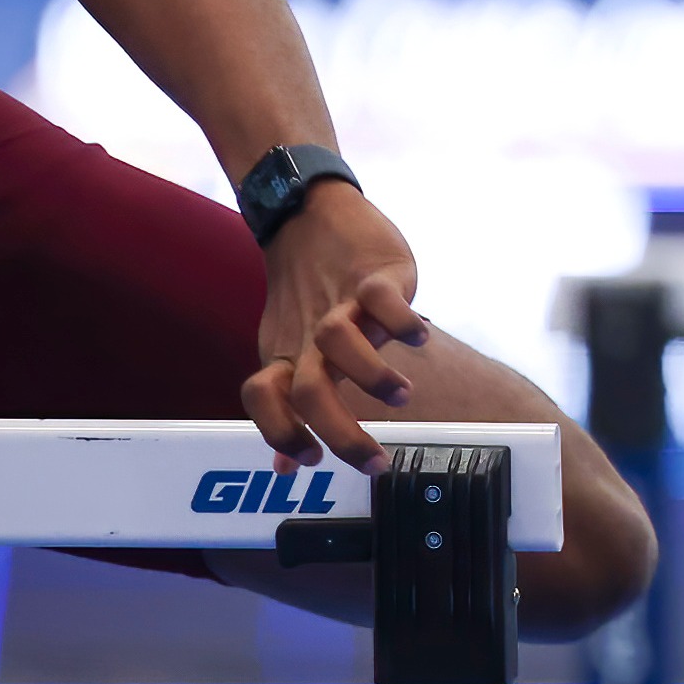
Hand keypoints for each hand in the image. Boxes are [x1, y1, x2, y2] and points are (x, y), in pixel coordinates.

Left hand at [245, 183, 428, 472]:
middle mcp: (309, 335)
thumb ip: (289, 405)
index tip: (311, 460)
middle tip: (375, 463)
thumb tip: (285, 469)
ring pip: (339, 342)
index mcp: (286, 353)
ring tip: (401, 395)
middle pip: (310, 390)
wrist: (307, 214)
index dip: (279, 431)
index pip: (262, 397)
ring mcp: (342, 304)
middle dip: (342, 433)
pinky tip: (420, 336)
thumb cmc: (304, 293)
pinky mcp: (375, 275)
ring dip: (372, 376)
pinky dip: (404, 321)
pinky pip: (385, 299)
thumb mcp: (288, 347)